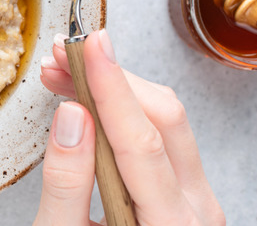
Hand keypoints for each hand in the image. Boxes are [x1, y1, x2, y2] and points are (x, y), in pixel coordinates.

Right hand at [33, 29, 224, 225]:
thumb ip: (67, 182)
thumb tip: (71, 115)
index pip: (141, 140)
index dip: (112, 87)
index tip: (89, 47)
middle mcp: (195, 210)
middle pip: (163, 119)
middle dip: (110, 79)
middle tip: (61, 59)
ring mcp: (194, 200)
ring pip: (167, 120)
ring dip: (115, 89)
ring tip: (64, 76)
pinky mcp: (182, 192)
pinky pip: (161, 136)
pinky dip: (122, 110)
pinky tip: (88, 104)